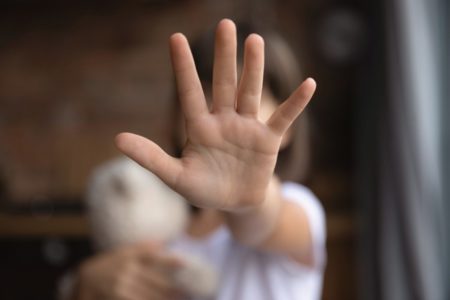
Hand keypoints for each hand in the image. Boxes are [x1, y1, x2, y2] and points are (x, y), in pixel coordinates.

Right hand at [76, 243, 181, 299]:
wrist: (86, 279)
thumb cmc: (110, 263)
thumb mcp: (124, 251)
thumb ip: (143, 247)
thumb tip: (163, 243)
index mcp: (129, 256)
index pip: (153, 257)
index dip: (169, 260)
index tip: (185, 263)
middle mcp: (126, 271)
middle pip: (155, 281)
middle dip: (173, 288)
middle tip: (187, 291)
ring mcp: (122, 286)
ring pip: (149, 295)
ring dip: (165, 298)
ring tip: (179, 298)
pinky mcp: (119, 297)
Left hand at [115, 19, 315, 210]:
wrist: (234, 203)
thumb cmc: (204, 189)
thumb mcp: (176, 177)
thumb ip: (151, 157)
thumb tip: (118, 138)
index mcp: (199, 128)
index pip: (189, 92)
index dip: (183, 67)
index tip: (176, 38)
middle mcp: (223, 121)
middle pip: (223, 83)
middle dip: (224, 56)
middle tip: (225, 24)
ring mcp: (247, 128)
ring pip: (250, 92)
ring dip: (253, 68)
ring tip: (254, 40)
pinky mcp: (268, 141)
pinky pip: (283, 118)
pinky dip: (296, 104)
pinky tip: (309, 84)